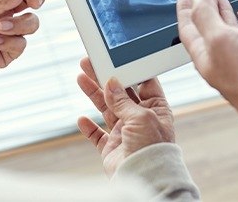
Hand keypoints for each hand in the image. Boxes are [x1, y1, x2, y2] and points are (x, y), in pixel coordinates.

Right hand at [77, 57, 174, 176]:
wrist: (144, 178)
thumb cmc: (152, 147)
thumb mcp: (141, 116)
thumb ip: (123, 100)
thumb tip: (111, 83)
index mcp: (156, 109)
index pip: (143, 83)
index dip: (129, 71)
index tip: (116, 58)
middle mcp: (140, 119)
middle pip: (120, 93)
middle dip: (105, 77)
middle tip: (91, 62)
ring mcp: (125, 133)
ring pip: (106, 108)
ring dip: (93, 94)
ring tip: (81, 77)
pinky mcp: (112, 148)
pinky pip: (97, 135)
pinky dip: (88, 127)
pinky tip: (81, 118)